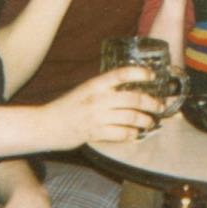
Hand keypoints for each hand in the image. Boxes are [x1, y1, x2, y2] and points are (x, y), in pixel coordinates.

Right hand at [41, 67, 164, 147]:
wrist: (46, 125)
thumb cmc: (69, 105)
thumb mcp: (86, 89)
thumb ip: (106, 87)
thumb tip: (131, 85)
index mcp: (95, 84)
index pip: (121, 74)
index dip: (139, 73)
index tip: (152, 76)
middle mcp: (98, 99)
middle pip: (132, 98)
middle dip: (151, 103)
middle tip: (160, 106)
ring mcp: (97, 117)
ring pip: (130, 117)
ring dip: (145, 120)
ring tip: (151, 122)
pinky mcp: (94, 133)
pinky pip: (120, 133)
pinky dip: (132, 134)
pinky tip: (136, 133)